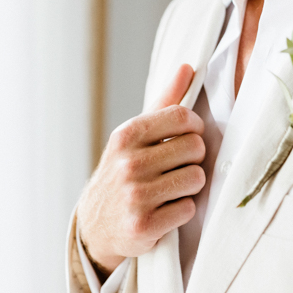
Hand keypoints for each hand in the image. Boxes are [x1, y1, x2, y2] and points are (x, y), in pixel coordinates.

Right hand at [77, 64, 205, 276]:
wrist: (96, 226)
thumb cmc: (124, 173)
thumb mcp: (135, 136)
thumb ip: (165, 102)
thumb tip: (188, 67)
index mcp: (127, 135)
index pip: (182, 117)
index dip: (195, 127)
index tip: (190, 136)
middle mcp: (129, 163)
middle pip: (195, 147)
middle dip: (194, 158)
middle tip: (179, 167)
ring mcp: (135, 195)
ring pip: (196, 178)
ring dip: (191, 185)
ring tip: (173, 188)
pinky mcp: (144, 226)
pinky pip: (188, 209)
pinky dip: (182, 210)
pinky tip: (166, 210)